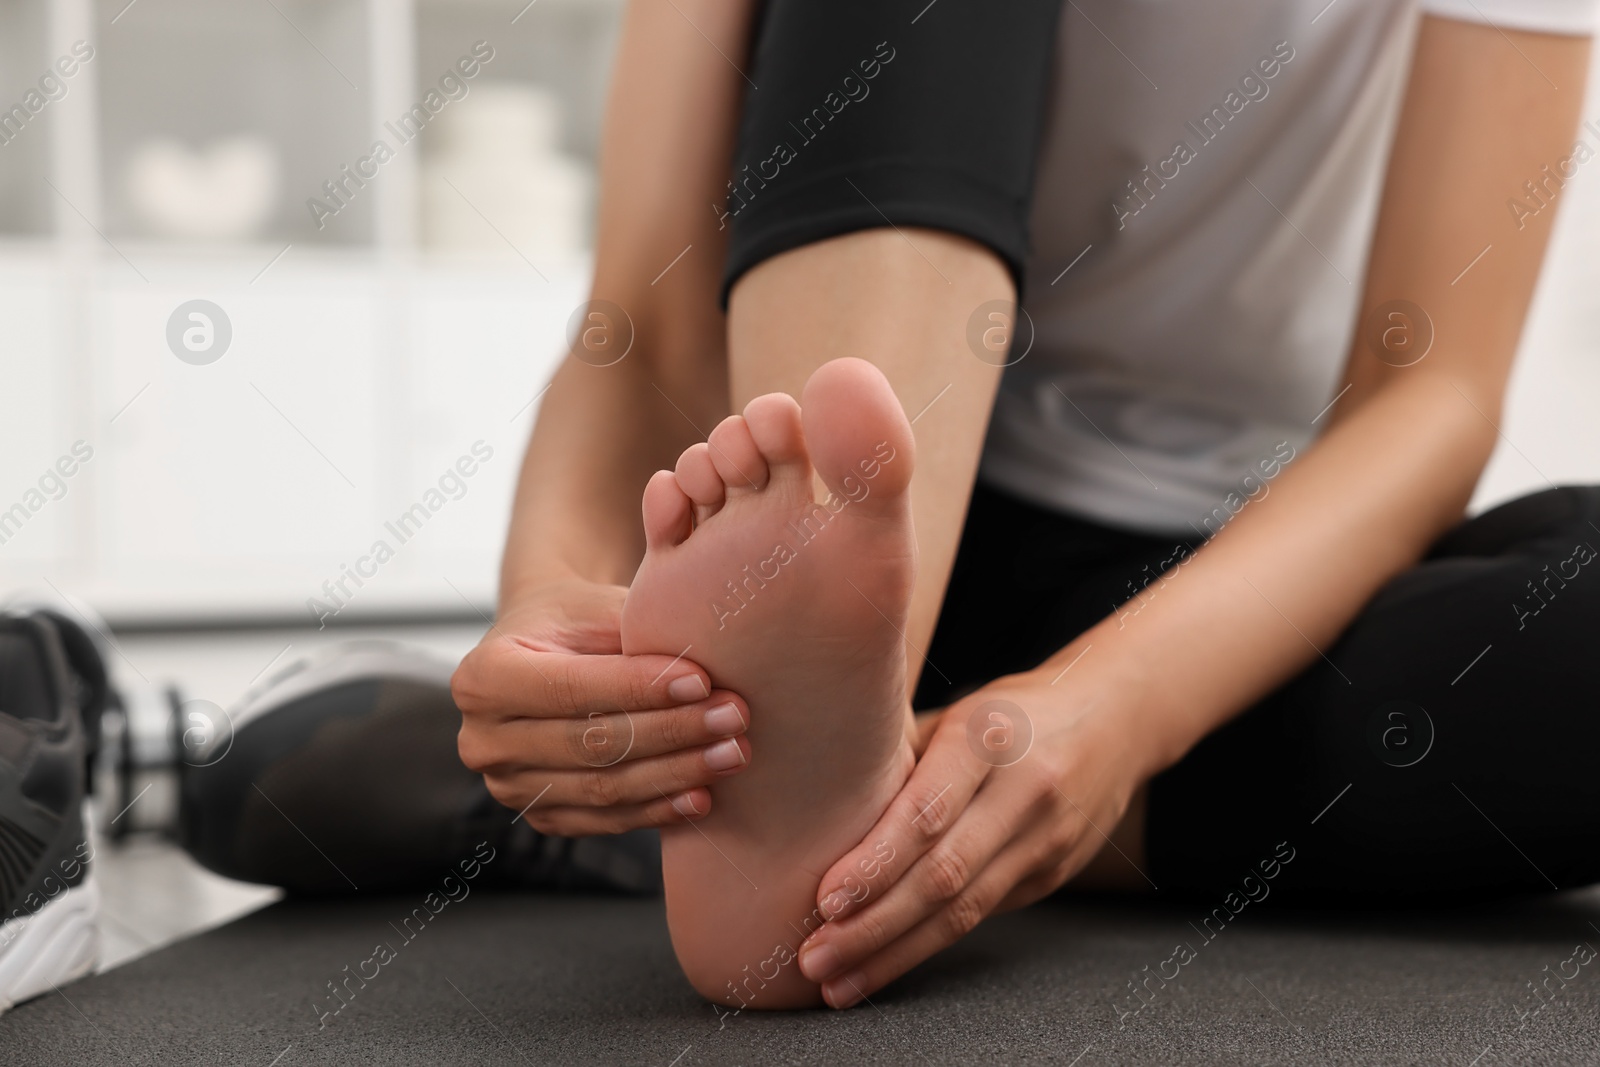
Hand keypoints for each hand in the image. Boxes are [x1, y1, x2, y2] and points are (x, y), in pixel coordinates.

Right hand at [453, 576, 750, 834]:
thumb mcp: (597, 607)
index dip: (640, 688)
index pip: (571, 689)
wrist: (547, 652)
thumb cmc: (577, 620)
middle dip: (671, 732)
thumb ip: (637, 635)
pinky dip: (658, 809)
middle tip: (733, 717)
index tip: (702, 680)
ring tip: (732, 753)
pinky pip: (606, 820)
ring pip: (603, 790)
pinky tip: (703, 795)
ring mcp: (508, 787)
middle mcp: (483, 740)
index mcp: (482, 676)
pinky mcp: (540, 816)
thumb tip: (702, 674)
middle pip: (591, 744)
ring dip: (675, 774)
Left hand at [795, 672, 1153, 1007]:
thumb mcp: (957, 711)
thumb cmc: (1011, 710)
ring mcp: (1045, 838)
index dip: (876, 864)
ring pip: (963, 911)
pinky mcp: (1050, 874)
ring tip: (838, 981)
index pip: (928, 812)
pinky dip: (926, 945)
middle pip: (943, 874)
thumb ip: (901, 755)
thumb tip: (817, 803)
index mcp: (987, 735)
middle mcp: (1024, 790)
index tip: (826, 899)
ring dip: (894, 953)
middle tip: (814, 955)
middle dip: (873, 925)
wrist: (1117, 719)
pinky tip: (882, 963)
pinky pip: (980, 915)